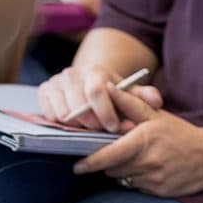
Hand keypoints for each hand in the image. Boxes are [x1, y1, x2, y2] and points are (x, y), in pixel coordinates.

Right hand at [38, 63, 162, 131]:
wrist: (88, 85)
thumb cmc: (112, 94)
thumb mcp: (130, 94)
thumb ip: (144, 96)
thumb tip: (157, 101)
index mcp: (95, 70)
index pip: (97, 91)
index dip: (105, 112)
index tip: (114, 128)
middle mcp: (73, 73)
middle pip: (78, 104)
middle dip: (92, 122)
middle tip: (101, 132)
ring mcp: (56, 82)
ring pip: (63, 112)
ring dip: (77, 125)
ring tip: (89, 129)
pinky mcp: (44, 92)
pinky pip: (49, 114)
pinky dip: (62, 124)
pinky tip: (74, 125)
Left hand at [72, 86, 202, 195]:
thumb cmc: (180, 133)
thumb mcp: (156, 114)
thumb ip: (129, 103)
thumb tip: (108, 88)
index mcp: (143, 141)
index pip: (107, 156)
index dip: (89, 162)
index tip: (78, 165)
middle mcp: (146, 162)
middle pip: (111, 169)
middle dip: (109, 161)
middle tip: (118, 151)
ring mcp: (152, 180)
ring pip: (123, 178)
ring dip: (123, 170)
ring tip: (138, 158)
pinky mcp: (158, 193)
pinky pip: (136, 187)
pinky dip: (137, 179)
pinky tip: (151, 169)